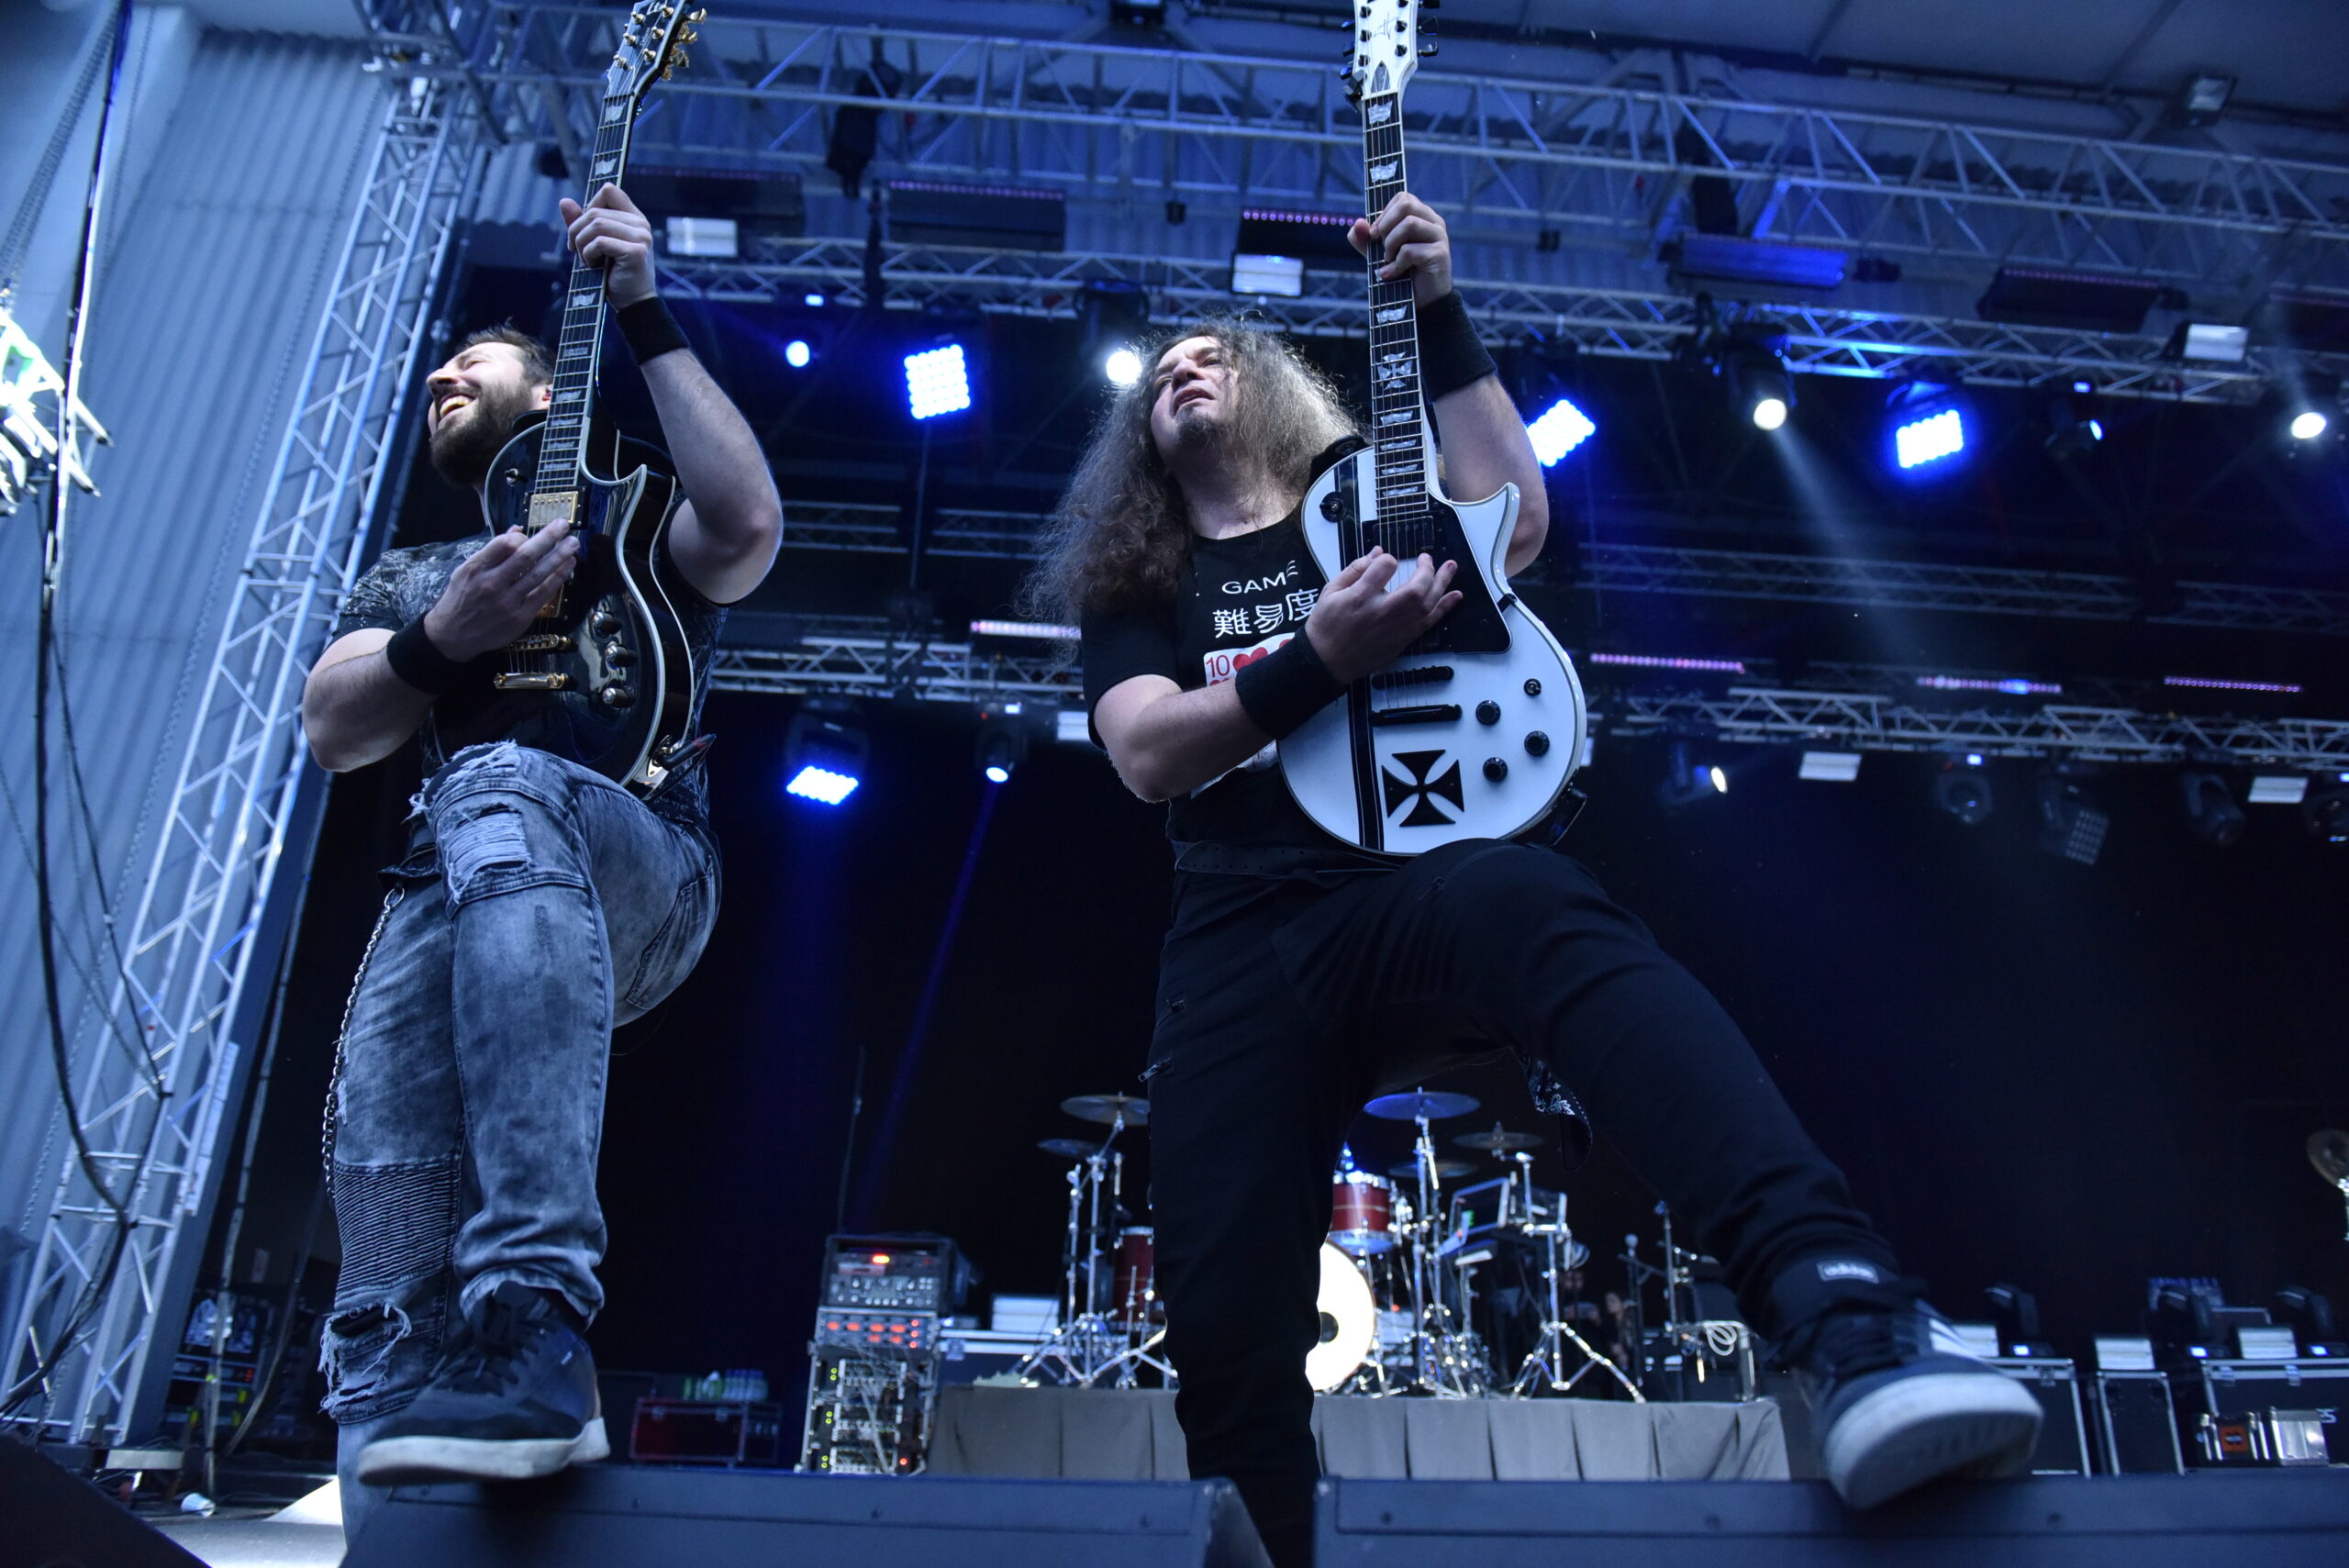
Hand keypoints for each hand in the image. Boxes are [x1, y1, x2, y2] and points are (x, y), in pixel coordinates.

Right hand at [421, 523, 579, 660]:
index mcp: (476, 568)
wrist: (454, 635)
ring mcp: (508, 602)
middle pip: (525, 556)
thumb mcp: (467, 570)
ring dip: (559, 557)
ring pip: (538, 575)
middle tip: (564, 525)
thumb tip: (517, 531)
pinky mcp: (520, 617)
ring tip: (573, 543)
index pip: (504, 544)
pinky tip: (568, 566)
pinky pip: (543, 594)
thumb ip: (492, 551)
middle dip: (547, 538)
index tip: (530, 536)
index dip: (522, 537)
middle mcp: (492, 584)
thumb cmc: (461, 598)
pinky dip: (557, 578)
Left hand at [561, 184, 657, 306]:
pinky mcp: (636, 251)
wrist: (631, 302)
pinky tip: (593, 265)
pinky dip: (589, 254)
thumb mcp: (594, 243)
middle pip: (595, 210)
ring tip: (586, 259)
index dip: (590, 205)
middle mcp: (640, 224)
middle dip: (577, 231)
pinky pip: (600, 242)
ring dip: (581, 244)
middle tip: (575, 251)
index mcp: (633, 217)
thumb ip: (581, 222)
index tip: (585, 228)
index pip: (609, 191)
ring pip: (596, 224)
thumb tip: (564, 201)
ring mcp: (641, 237)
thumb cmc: (613, 273)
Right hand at [1304, 547, 1460, 683]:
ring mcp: (1394, 629)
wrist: (1326, 662)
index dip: (1387, 560)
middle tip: (1426, 558)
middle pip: (1414, 589)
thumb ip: (1355, 569)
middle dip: (1425, 570)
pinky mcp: (1402, 640)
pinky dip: (1444, 607)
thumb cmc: (1326, 626)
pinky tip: (1455, 595)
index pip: (1384, 568)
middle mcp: (1380, 613)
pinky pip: (1428, 622)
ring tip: (1451, 566)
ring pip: (1426, 605)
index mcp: (1359, 598)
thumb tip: (1377, 553)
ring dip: (1442, 583)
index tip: (1384, 562)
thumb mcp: (1330, 591)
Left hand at [1348, 191, 1452, 307]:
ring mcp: (1439, 237)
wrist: (1420, 304)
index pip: (1402, 197)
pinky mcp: (1440, 254)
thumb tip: (1357, 224)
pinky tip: (1392, 274)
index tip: (1375, 234)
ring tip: (1387, 261)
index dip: (1384, 214)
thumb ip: (1364, 239)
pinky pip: (1410, 251)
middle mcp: (1433, 222)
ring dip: (1390, 245)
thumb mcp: (1377, 254)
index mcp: (1422, 216)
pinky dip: (1395, 264)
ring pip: (1409, 224)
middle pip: (1406, 204)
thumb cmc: (1401, 274)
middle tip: (1381, 246)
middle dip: (1385, 226)